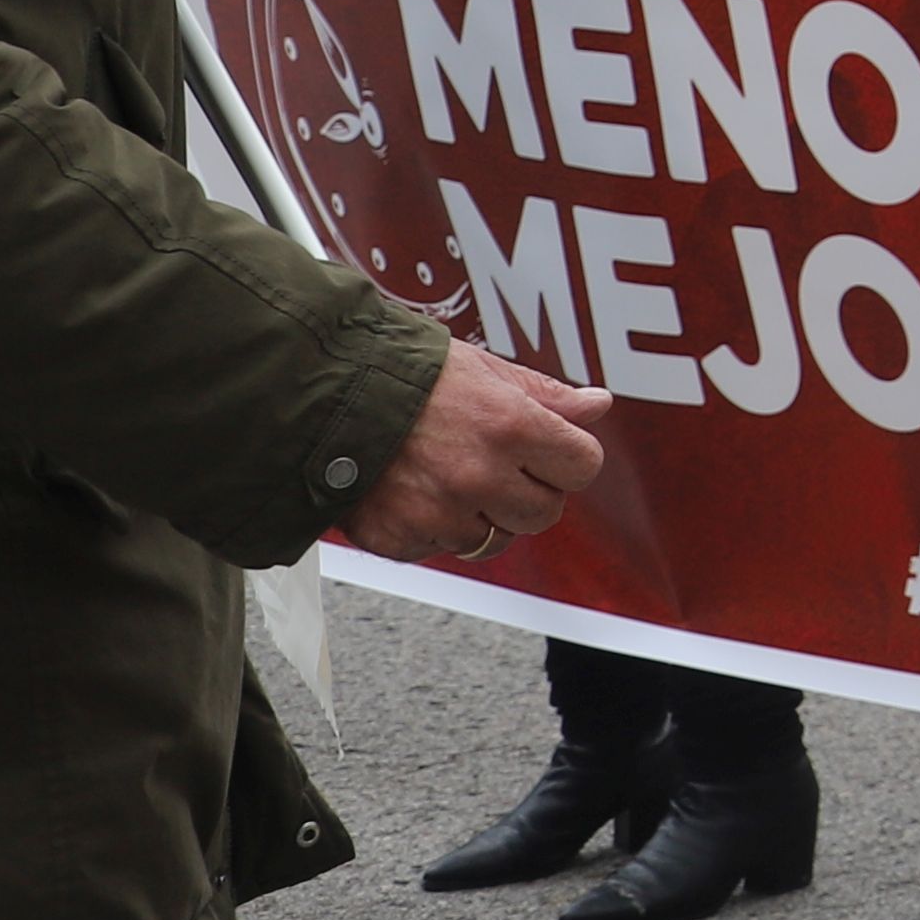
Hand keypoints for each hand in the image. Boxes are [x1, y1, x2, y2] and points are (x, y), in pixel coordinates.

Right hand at [340, 340, 614, 563]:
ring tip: (452, 475)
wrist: (322, 398)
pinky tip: (417, 492)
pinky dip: (436, 529)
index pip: (583, 466)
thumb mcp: (485, 370)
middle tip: (499, 465)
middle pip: (545, 513)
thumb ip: (547, 395)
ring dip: (484, 516)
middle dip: (531, 492)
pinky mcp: (400, 540)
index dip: (569, 457)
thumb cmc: (406, 377)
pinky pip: (442, 550)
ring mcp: (438, 513)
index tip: (551, 450)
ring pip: (495, 539)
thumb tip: (597, 405)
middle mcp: (478, 475)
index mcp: (510, 425)